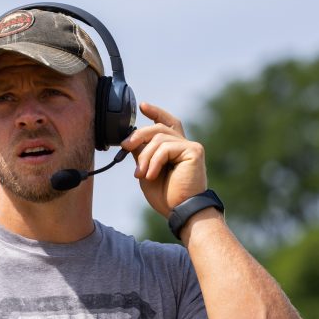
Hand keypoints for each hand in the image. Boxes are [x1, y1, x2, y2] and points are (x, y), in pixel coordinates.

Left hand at [121, 102, 207, 217]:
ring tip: (141, 174)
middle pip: (157, 128)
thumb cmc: (166, 197)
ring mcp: (191, 146)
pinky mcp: (194, 151)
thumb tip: (131, 140)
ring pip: (158, 139)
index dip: (155, 112)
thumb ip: (142, 155)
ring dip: (145, 157)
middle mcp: (184, 144)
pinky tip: (152, 175)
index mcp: (174, 148)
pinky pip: (166, 148)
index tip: (142, 106)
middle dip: (138, 135)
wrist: (180, 211)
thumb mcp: (147, 172)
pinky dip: (154, 161)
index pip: (166, 123)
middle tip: (125, 146)